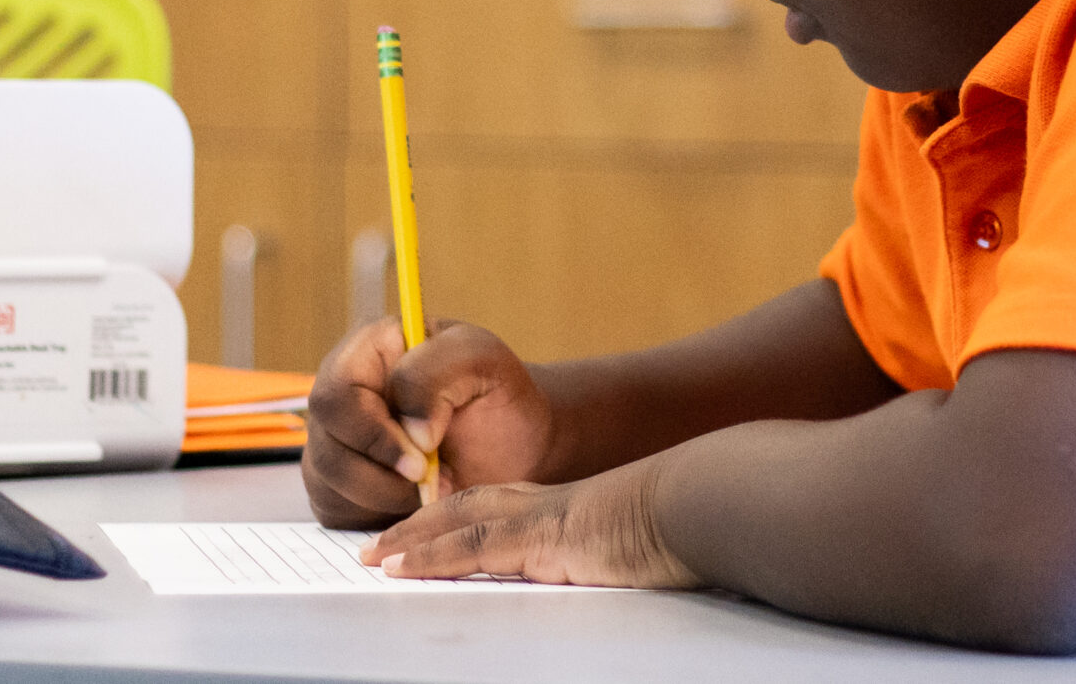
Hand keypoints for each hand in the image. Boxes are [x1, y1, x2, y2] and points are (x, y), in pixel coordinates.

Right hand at [302, 316, 555, 527]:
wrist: (513, 449)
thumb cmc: (498, 397)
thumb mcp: (480, 359)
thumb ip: (435, 373)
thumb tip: (409, 430)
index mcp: (368, 350)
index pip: (336, 394)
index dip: (372, 433)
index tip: (423, 456)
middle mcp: (341, 393)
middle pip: (326, 446)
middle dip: (383, 474)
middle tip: (438, 478)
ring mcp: (333, 440)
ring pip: (328, 483)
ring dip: (388, 498)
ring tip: (436, 485)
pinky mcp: (336, 485)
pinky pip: (336, 510)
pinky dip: (379, 516)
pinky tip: (416, 500)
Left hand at [363, 458, 700, 589]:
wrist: (700, 505)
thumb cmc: (683, 524)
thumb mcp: (637, 542)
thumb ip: (613, 554)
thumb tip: (616, 570)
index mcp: (565, 507)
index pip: (496, 508)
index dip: (455, 518)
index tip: (425, 531)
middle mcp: (544, 505)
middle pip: (465, 506)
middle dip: (420, 524)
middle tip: (381, 543)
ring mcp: (538, 518)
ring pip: (456, 523)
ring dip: (411, 540)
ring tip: (375, 557)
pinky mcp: (538, 537)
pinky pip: (470, 546)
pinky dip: (430, 556)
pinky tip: (401, 567)